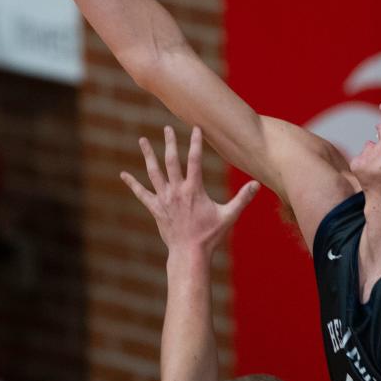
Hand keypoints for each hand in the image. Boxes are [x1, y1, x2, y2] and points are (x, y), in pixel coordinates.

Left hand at [120, 126, 260, 255]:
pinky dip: (132, 183)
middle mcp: (177, 191)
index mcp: (194, 189)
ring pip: (154, 172)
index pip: (195, 160)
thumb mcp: (229, 216)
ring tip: (142, 140)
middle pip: (171, 161)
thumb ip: (242, 198)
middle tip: (167, 127)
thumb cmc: (210, 235)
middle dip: (170, 142)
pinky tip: (123, 174)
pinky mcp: (155, 208)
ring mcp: (164, 199)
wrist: (189, 253)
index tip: (195, 127)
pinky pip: (141, 194)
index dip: (195, 142)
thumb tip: (257, 184)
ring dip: (148, 155)